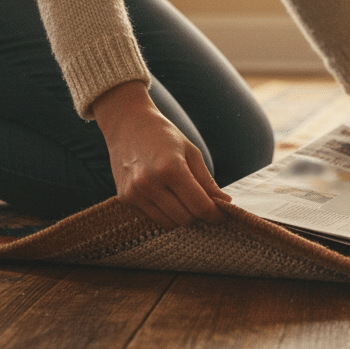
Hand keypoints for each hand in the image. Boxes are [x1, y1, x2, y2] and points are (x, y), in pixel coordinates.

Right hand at [92, 81, 229, 228]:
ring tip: (183, 198)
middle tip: (203, 203)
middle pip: (185, 219)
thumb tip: (225, 203)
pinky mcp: (125, 199)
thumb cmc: (163, 135)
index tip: (223, 214)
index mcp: (170, 168)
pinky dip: (164, 212)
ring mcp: (134, 193)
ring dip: (181, 216)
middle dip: (199, 215)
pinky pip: (153, 217)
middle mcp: (149, 183)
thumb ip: (207, 181)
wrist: (127, 124)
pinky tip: (165, 195)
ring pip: (169, 223)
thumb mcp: (191, 152)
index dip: (216, 214)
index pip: (200, 206)